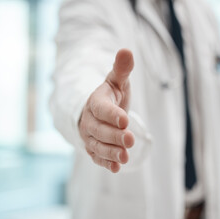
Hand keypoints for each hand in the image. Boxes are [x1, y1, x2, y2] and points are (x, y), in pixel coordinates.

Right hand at [79, 49, 134, 172]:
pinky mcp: (93, 148)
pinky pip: (96, 157)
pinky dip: (105, 162)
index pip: (101, 109)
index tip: (125, 120)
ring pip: (97, 146)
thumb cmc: (110, 95)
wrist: (96, 111)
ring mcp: (89, 136)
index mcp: (95, 102)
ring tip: (125, 157)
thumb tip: (127, 50)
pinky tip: (116, 168)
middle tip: (130, 140)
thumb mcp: (116, 81)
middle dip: (114, 136)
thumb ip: (122, 69)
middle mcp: (89, 120)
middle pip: (98, 130)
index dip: (112, 115)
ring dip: (111, 152)